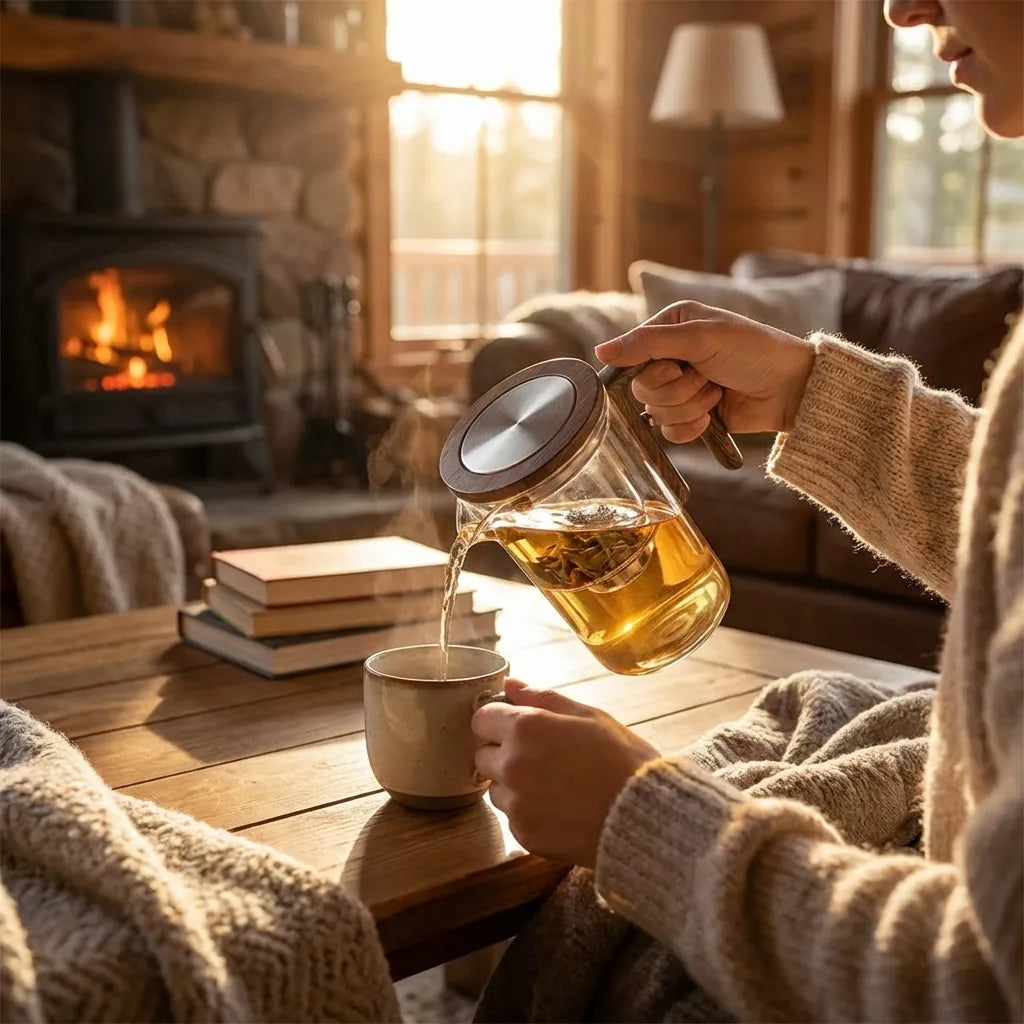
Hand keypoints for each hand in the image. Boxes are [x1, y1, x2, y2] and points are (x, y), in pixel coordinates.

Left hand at [472, 679, 658, 866]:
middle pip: (482, 755)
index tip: (516, 728)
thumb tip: (510, 685)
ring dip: (513, 785)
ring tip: (554, 786)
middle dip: (503, 753)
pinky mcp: (523, 834)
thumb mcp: (588, 715)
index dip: (498, 721)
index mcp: (525, 728)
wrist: (644, 817)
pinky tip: (560, 808)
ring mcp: (516, 803)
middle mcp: (512, 765)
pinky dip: (528, 813)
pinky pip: (513, 817)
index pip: (481, 719)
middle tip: (542, 757)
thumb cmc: (622, 759)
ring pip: (496, 788)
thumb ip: (542, 698)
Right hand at [594, 301, 817, 442]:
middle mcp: (670, 357)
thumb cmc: (752, 350)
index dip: (654, 369)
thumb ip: (647, 343)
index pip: (631, 356)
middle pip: (641, 389)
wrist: (789, 388)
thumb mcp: (700, 337)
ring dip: (691, 406)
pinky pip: (668, 433)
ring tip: (717, 392)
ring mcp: (680, 389)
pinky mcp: (690, 417)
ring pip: (656, 413)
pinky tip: (713, 415)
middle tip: (706, 378)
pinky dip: (692, 427)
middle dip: (677, 389)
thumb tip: (600, 352)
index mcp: (669, 328)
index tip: (678, 365)